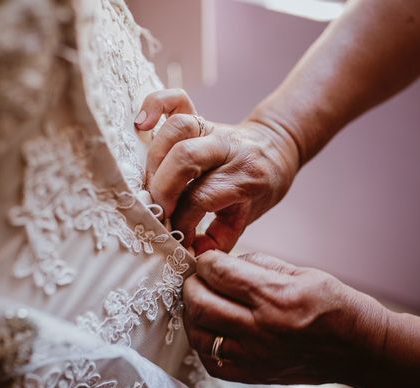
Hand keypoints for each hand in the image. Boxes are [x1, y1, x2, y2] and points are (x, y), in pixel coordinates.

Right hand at [135, 89, 299, 253]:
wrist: (277, 147)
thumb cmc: (260, 187)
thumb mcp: (248, 217)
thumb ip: (220, 239)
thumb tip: (191, 254)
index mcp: (244, 177)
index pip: (202, 197)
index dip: (182, 220)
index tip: (175, 237)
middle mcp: (228, 149)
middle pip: (186, 159)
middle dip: (163, 189)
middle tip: (157, 211)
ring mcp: (213, 128)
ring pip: (178, 129)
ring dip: (155, 157)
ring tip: (150, 183)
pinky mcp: (201, 116)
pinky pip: (176, 100)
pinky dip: (155, 105)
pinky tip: (142, 125)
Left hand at [182, 250, 388, 384]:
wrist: (359, 349)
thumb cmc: (334, 305)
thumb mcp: (301, 272)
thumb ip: (258, 265)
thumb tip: (225, 263)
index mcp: (276, 296)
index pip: (220, 273)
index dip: (207, 261)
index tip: (208, 259)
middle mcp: (261, 329)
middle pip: (201, 304)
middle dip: (191, 285)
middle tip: (197, 279)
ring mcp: (255, 356)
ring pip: (199, 334)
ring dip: (192, 314)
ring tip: (200, 303)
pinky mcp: (253, 376)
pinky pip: (211, 362)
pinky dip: (204, 343)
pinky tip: (212, 330)